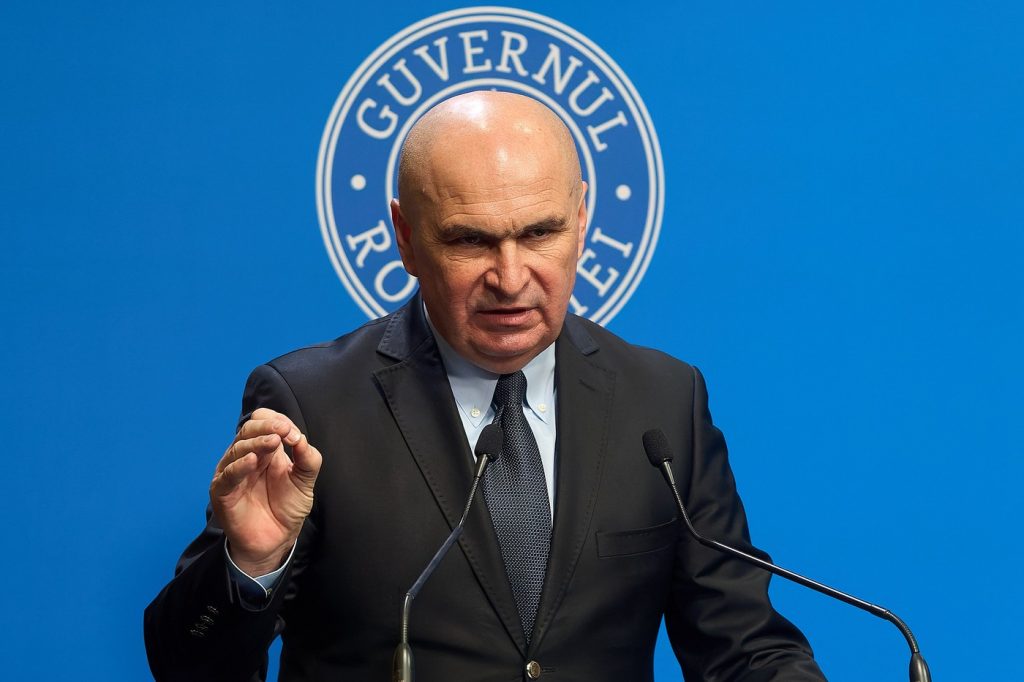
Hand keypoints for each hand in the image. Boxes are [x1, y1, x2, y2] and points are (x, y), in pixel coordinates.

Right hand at [210, 408, 322, 575]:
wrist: (276, 540)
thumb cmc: (287, 507)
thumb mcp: (305, 481)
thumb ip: (307, 458)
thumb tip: (301, 438)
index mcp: (264, 449)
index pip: (263, 422)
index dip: (277, 422)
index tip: (292, 432)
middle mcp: (246, 456)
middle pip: (248, 430)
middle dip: (267, 427)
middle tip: (283, 431)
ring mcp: (232, 473)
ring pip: (237, 448)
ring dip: (256, 443)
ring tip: (273, 442)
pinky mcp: (222, 492)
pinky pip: (227, 475)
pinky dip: (239, 466)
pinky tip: (252, 461)